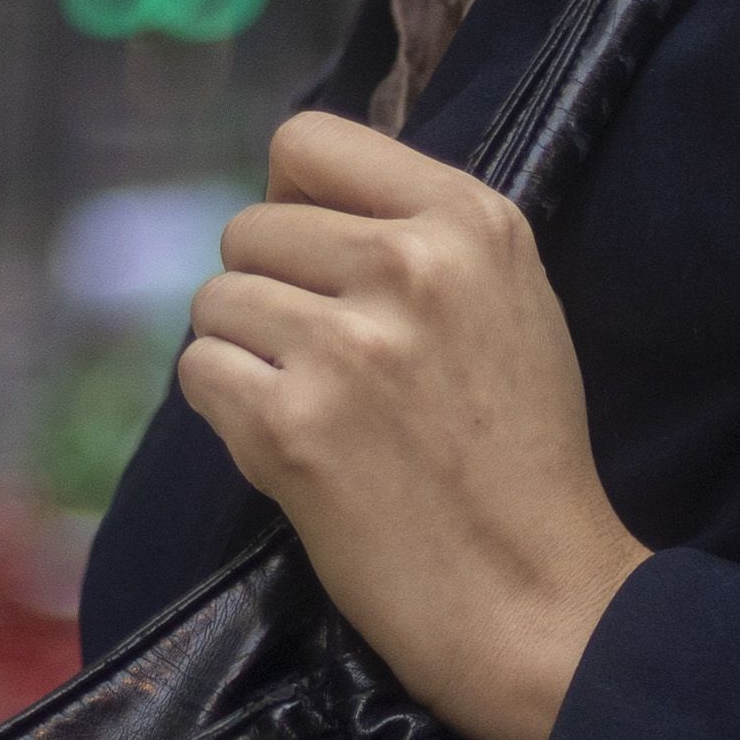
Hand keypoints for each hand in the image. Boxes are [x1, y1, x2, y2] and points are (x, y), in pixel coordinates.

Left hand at [178, 110, 647, 739]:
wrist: (538, 599)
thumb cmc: (523, 461)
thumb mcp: (511, 305)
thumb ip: (420, 239)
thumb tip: (292, 201)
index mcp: (472, 221)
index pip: (309, 140)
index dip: (291, 198)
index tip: (313, 257)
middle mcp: (409, 267)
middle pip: (249, 227)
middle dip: (269, 292)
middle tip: (325, 365)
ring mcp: (347, 346)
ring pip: (215, 301)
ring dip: (245, 356)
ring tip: (315, 410)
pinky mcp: (290, 427)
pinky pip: (200, 372)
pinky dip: (227, 411)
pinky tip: (290, 448)